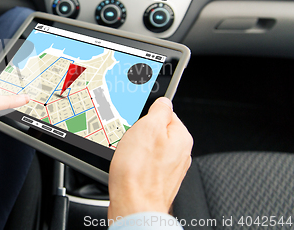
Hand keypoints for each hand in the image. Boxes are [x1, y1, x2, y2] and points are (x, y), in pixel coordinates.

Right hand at [108, 97, 192, 219]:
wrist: (133, 207)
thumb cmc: (139, 171)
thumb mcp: (147, 127)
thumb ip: (159, 110)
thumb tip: (164, 101)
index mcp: (181, 137)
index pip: (165, 113)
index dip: (147, 114)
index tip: (136, 120)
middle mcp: (179, 154)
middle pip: (155, 131)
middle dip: (139, 133)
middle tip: (130, 139)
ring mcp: (169, 169)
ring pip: (147, 149)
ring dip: (135, 150)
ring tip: (127, 156)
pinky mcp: (156, 181)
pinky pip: (143, 164)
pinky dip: (134, 164)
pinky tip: (127, 168)